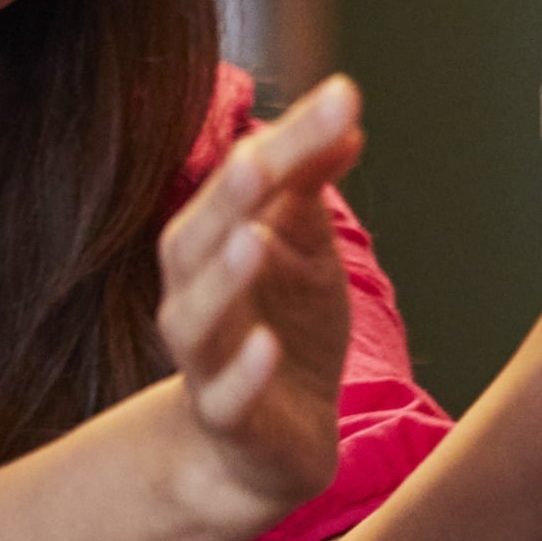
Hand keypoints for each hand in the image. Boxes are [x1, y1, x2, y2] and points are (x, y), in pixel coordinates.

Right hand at [153, 76, 363, 539]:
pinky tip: (268, 345)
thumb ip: (313, 182)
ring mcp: (209, 362)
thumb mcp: (306, 250)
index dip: (292, 139)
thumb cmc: (284, 331)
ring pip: (195, 319)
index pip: (246, 181)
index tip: (345, 95)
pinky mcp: (230, 421)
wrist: (269, 445)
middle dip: (229, 200)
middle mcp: (197, 298)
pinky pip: (226, 398)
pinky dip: (243, 372)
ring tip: (252, 241)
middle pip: (197, 241)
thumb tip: (345, 107)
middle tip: (263, 160)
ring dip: (222, 280)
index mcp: (214, 245)